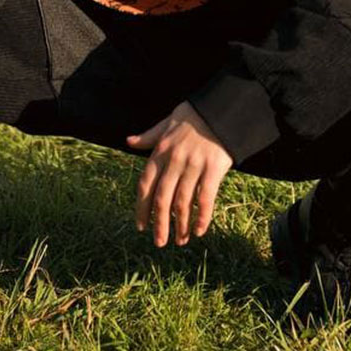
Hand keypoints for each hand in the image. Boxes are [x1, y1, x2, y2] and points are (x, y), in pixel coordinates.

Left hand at [126, 101, 232, 247]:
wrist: (221, 108)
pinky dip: (202, 217)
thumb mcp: (167, 122)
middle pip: (162, 199)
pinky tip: (199, 231)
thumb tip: (129, 141)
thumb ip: (149, 136)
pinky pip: (205, 198)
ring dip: (180, 225)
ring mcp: (194, 165)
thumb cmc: (193, 115)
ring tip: (180, 241)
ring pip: (183, 202)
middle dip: (160, 224)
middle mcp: (175, 160)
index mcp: (161, 150)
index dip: (142, 207)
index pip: (146, 184)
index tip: (141, 226)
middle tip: (159, 242)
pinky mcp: (213, 169)